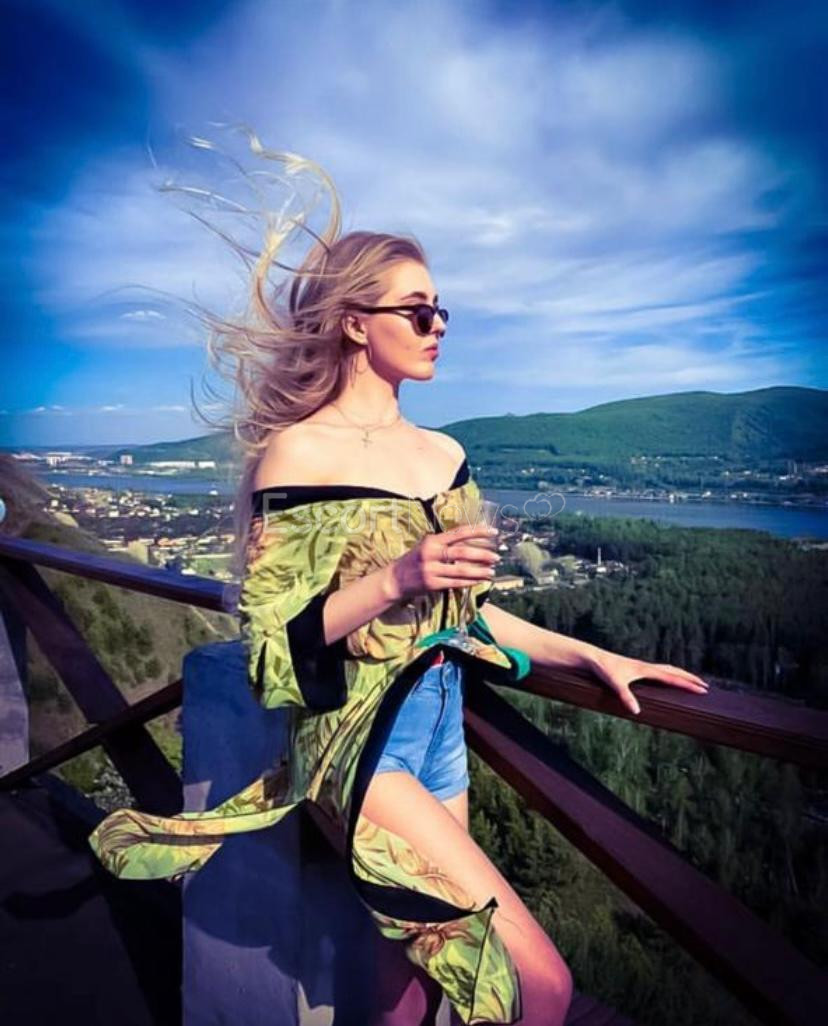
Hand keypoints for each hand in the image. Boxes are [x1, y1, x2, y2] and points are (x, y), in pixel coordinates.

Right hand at [384, 523, 500, 602]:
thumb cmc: (414, 560)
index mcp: (432, 540)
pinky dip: (470, 582)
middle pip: (462, 552)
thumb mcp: (426, 546)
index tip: (494, 532)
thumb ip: (445, 543)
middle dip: (482, 554)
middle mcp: (431, 553)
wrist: (394, 579)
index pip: (459, 533)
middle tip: (496, 557)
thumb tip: (471, 542)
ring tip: (492, 571)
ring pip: (461, 570)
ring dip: (479, 571)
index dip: (478, 532)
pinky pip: (455, 583)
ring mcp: (431, 570)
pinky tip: (480, 581)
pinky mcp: (431, 584)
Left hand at [587, 650, 709, 715]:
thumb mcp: (614, 684)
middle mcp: (646, 666)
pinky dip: (668, 673)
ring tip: (691, 681)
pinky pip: (658, 670)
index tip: (703, 690)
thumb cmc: (603, 669)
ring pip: (667, 669)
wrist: (592, 658)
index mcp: (645, 670)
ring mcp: (641, 666)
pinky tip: (666, 679)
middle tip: (705, 686)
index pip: (672, 678)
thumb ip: (625, 696)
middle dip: (689, 679)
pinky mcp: (635, 667)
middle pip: (674, 671)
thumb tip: (636, 711)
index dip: (688, 684)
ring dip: (680, 674)